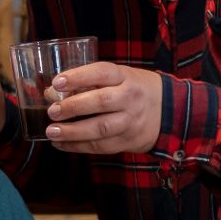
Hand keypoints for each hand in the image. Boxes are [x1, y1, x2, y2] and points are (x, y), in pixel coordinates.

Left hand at [43, 62, 162, 153]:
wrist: (168, 110)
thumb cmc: (133, 89)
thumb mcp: (119, 77)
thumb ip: (90, 82)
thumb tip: (52, 92)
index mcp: (125, 76)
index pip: (101, 73)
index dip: (78, 77)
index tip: (57, 82)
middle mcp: (130, 98)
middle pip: (101, 102)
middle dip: (73, 107)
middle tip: (52, 111)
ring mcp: (131, 121)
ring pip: (101, 128)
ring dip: (73, 132)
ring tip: (52, 132)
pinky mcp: (128, 141)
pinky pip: (101, 146)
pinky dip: (78, 147)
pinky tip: (61, 144)